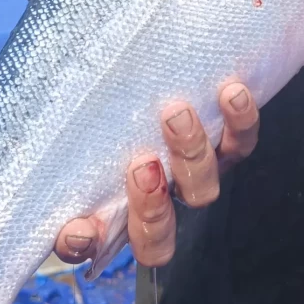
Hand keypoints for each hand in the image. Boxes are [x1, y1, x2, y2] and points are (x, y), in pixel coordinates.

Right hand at [54, 80, 259, 267]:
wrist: (154, 59)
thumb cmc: (105, 97)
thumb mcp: (77, 123)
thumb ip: (63, 160)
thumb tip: (73, 224)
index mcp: (108, 207)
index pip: (91, 244)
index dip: (85, 243)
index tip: (80, 227)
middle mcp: (155, 201)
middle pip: (158, 235)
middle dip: (151, 207)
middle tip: (141, 166)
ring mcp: (193, 176)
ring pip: (201, 189)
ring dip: (190, 155)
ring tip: (178, 115)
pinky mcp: (226, 144)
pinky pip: (240, 143)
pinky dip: (239, 122)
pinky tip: (231, 93)